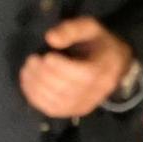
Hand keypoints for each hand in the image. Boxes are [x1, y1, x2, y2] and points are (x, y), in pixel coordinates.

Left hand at [18, 16, 135, 119]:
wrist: (114, 65)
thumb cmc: (98, 44)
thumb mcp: (89, 28)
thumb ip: (71, 29)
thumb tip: (50, 38)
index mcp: (103, 70)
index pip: (83, 75)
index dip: (60, 67)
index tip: (46, 55)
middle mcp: (96, 92)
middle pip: (66, 90)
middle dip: (43, 76)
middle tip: (32, 60)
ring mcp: (85, 105)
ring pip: (57, 103)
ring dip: (36, 87)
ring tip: (28, 70)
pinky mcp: (75, 111)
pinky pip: (53, 110)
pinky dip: (36, 98)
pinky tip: (29, 84)